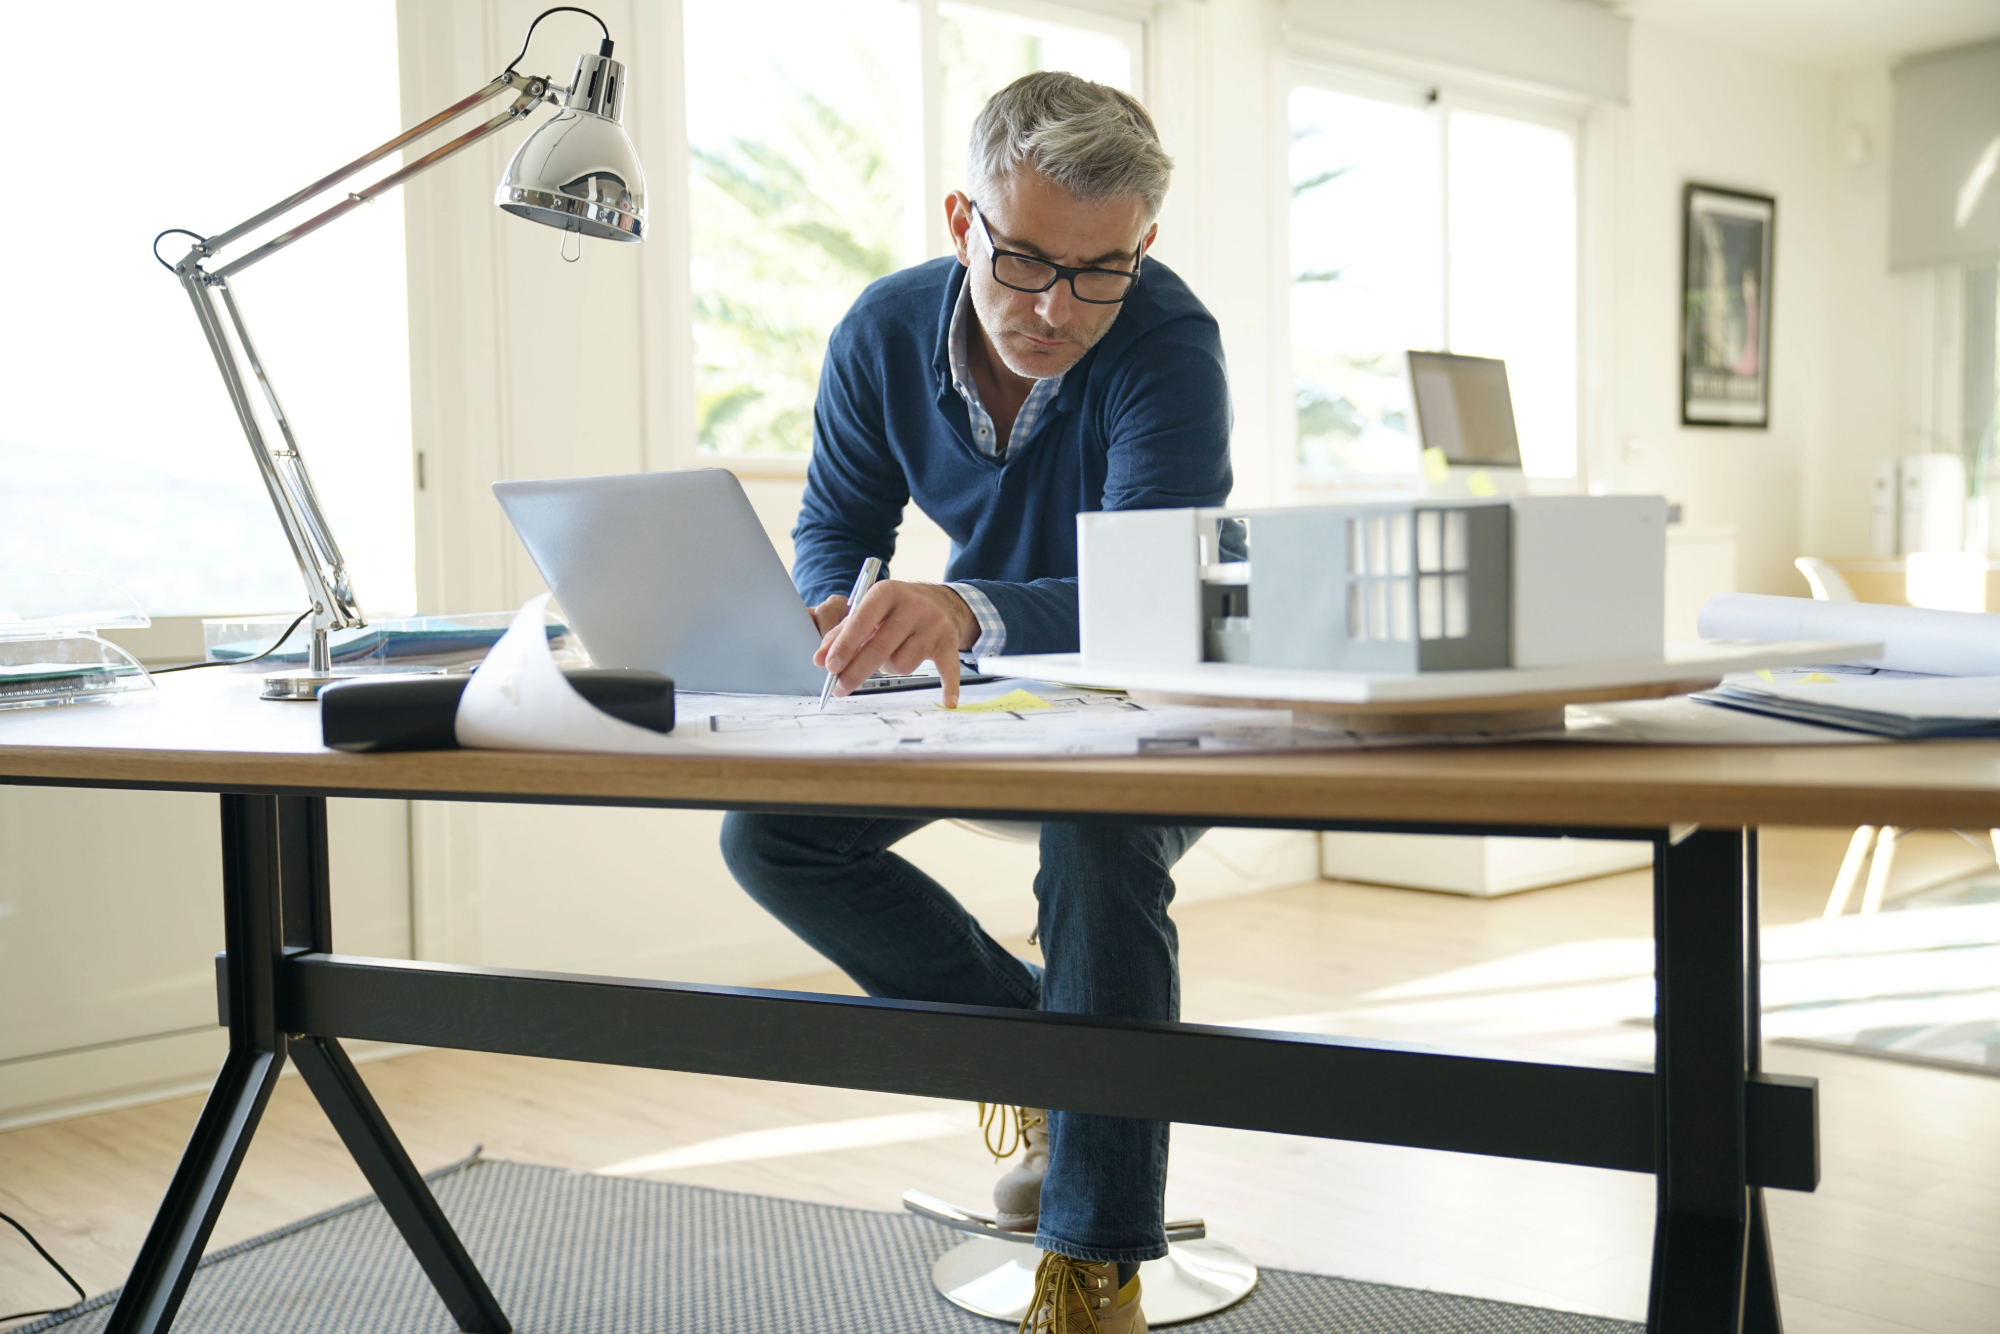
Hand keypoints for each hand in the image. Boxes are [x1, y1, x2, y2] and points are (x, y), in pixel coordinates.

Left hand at [811, 581, 978, 706]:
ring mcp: (933, 625)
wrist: (941, 601)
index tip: (830, 667)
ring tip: (892, 654)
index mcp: (887, 593)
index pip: (862, 622)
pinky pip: (947, 670)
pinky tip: (947, 700)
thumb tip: (820, 660)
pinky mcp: (949, 642)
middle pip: (880, 648)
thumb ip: (842, 634)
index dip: (845, 646)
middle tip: (840, 688)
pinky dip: (947, 686)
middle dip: (857, 671)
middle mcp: (913, 606)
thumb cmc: (896, 609)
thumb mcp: (869, 610)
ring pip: (902, 664)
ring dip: (890, 667)